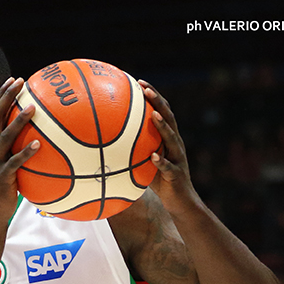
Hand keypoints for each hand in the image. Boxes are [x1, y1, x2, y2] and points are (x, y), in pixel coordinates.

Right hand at [0, 77, 39, 221]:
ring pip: (5, 137)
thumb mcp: (7, 165)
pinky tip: (38, 145)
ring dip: (19, 121)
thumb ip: (18, 150)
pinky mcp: (2, 177)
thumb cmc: (2, 188)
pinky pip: (15, 162)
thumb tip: (41, 138)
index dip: (2, 95)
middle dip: (7, 98)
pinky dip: (26, 153)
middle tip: (20, 83)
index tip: (14, 80)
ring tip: (32, 108)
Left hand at [139, 80, 200, 212]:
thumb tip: (103, 146)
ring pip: (172, 138)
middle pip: (169, 117)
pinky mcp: (176, 174)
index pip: (161, 112)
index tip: (139, 81)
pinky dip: (161, 161)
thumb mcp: (143, 163)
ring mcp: (177, 158)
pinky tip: (153, 156)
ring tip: (154, 115)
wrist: (180, 202)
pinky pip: (168, 167)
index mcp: (167, 139)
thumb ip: (131, 152)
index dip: (152, 96)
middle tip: (145, 88)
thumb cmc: (159, 182)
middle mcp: (175, 144)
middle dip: (158, 101)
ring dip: (163, 126)